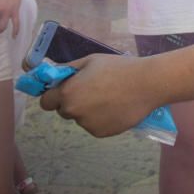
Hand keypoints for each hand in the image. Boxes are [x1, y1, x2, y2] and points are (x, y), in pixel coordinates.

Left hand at [40, 54, 158, 137]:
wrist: (148, 84)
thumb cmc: (119, 67)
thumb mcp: (91, 60)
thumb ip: (68, 69)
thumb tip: (53, 74)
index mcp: (68, 93)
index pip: (46, 101)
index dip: (54, 95)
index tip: (66, 90)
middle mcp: (73, 112)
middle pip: (64, 110)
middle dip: (74, 102)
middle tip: (94, 91)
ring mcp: (87, 125)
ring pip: (81, 118)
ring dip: (89, 111)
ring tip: (111, 98)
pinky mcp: (101, 133)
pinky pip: (95, 125)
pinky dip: (102, 119)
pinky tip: (116, 108)